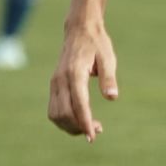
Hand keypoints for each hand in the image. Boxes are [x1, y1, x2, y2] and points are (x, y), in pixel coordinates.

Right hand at [48, 20, 117, 141]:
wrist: (79, 30)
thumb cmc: (97, 43)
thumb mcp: (108, 57)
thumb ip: (108, 77)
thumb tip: (112, 97)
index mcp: (75, 73)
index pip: (78, 104)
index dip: (85, 122)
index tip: (93, 136)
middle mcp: (60, 79)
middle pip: (64, 113)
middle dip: (79, 127)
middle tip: (98, 130)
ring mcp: (55, 83)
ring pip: (55, 114)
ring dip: (70, 126)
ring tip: (89, 127)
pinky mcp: (54, 85)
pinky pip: (53, 109)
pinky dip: (64, 120)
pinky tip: (79, 121)